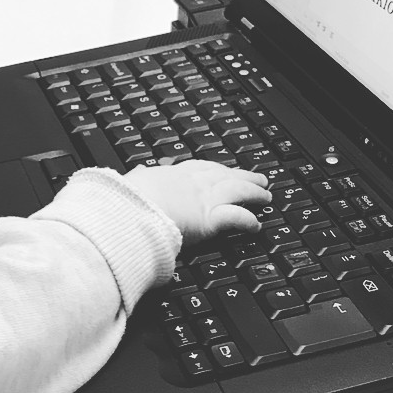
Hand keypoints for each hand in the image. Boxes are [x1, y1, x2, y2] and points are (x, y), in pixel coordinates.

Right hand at [120, 159, 270, 243]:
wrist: (130, 210)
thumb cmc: (127, 198)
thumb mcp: (131, 182)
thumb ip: (138, 179)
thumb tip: (135, 174)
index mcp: (172, 174)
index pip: (200, 168)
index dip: (216, 169)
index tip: (224, 169)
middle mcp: (192, 183)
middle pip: (225, 175)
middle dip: (243, 176)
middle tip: (257, 178)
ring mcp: (204, 199)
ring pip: (237, 191)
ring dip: (253, 193)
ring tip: (265, 196)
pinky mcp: (210, 218)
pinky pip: (236, 218)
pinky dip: (248, 221)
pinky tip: (256, 225)